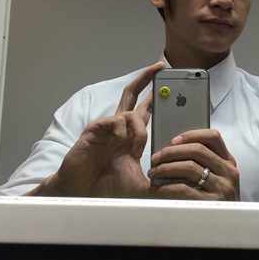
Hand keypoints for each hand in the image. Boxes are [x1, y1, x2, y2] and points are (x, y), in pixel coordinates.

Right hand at [27, 61, 164, 197]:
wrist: (82, 192)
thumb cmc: (106, 185)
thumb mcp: (140, 183)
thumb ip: (157, 181)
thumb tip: (176, 184)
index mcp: (130, 135)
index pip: (146, 110)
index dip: (156, 99)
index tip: (170, 87)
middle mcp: (120, 127)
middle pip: (133, 95)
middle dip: (147, 79)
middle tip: (160, 67)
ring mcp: (108, 126)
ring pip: (131, 113)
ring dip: (139, 130)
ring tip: (136, 149)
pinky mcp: (96, 129)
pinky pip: (116, 121)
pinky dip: (122, 133)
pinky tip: (118, 146)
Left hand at [147, 129, 239, 200]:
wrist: (227, 229)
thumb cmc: (216, 199)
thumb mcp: (219, 177)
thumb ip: (206, 162)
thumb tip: (175, 148)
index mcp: (229, 162)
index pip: (214, 137)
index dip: (192, 134)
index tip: (174, 140)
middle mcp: (228, 172)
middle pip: (197, 150)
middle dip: (172, 152)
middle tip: (156, 157)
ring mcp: (221, 187)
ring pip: (189, 167)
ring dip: (166, 168)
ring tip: (153, 173)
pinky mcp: (211, 203)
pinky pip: (184, 188)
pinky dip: (166, 187)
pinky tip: (157, 189)